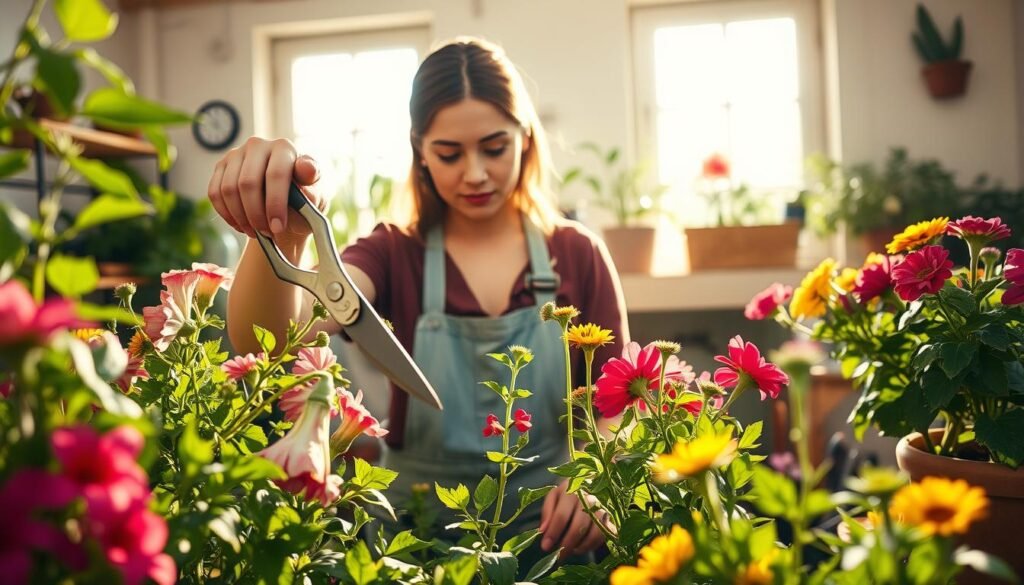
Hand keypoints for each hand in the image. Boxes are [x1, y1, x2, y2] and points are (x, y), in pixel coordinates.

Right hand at [207, 137, 326, 239]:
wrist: (287, 203)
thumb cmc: (304, 198)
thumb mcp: (316, 196)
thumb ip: (313, 185)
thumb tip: (306, 168)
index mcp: (284, 148)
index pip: (276, 174)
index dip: (275, 204)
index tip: (278, 227)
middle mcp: (258, 145)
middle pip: (247, 183)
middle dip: (256, 214)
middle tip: (267, 233)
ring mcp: (237, 154)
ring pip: (228, 189)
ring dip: (241, 217)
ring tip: (256, 232)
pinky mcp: (221, 167)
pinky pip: (215, 193)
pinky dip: (227, 214)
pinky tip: (241, 225)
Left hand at [538, 479, 611, 557]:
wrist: (591, 483)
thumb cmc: (569, 493)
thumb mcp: (554, 496)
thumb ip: (547, 512)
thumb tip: (543, 531)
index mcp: (572, 490)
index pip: (561, 515)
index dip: (553, 533)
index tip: (546, 546)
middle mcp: (589, 498)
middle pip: (578, 526)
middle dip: (567, 544)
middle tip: (559, 556)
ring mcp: (603, 507)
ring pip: (594, 532)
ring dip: (582, 546)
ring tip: (572, 550)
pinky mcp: (611, 516)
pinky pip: (605, 535)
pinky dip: (593, 545)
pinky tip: (583, 547)